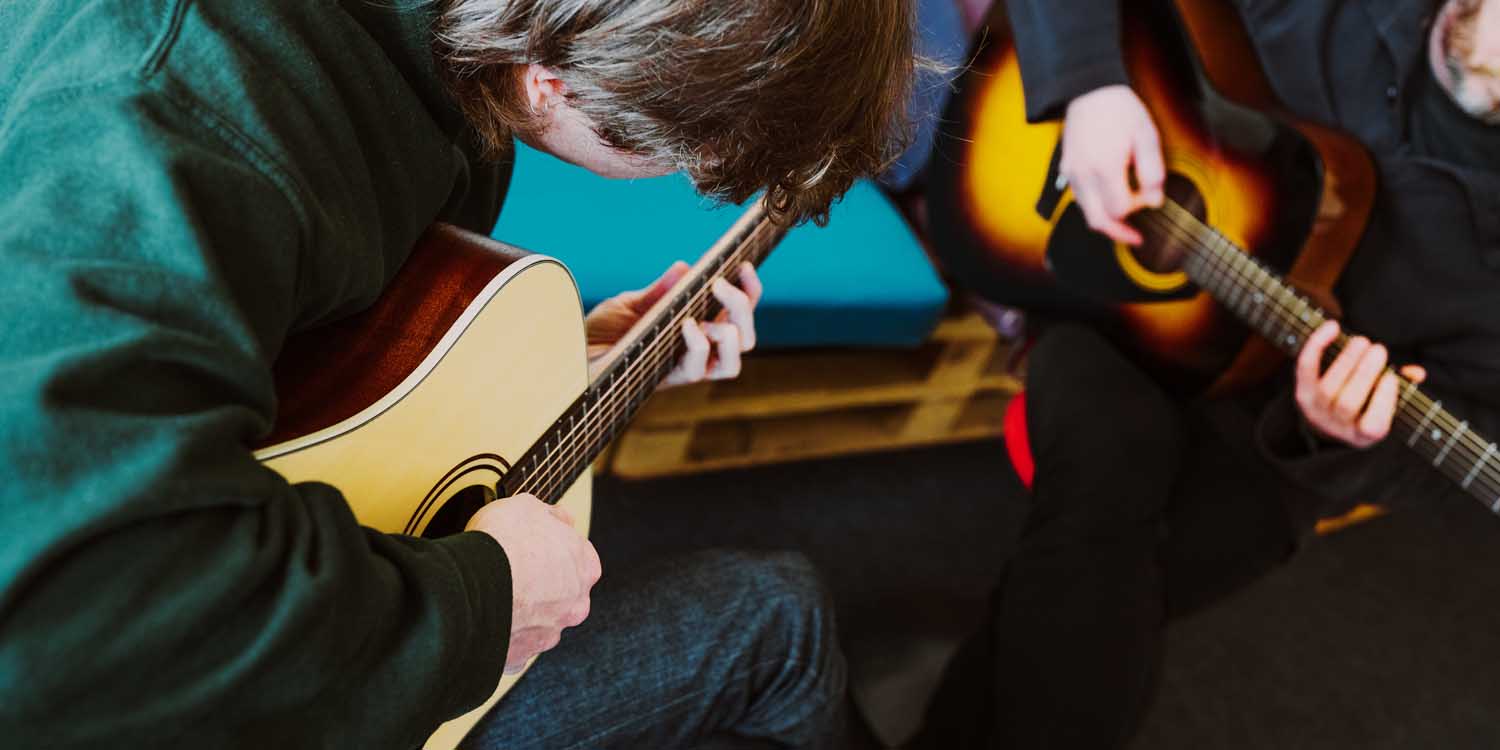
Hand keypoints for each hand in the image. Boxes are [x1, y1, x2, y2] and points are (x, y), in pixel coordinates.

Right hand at [465, 494, 600, 673]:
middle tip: (514, 575)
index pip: (580, 558)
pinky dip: (501, 639)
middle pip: (562, 596)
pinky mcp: (521, 656)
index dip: (556, 550)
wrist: (474, 585)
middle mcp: (574, 605)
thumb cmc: (503, 544)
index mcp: (584, 568)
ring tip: (494, 599)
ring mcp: (549, 633)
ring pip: (538, 624)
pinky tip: (485, 624)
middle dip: (542, 587)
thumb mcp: (526, 507)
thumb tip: (559, 516)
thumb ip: (550, 514)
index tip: (538, 547)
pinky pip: (512, 648)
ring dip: (522, 614)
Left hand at [585, 261, 761, 386]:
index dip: (749, 293)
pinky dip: (699, 344)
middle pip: (745, 340)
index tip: (745, 265)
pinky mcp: (665, 381)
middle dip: (744, 308)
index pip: (737, 317)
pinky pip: (696, 369)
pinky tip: (685, 323)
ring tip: (707, 308)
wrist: (566, 358)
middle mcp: (695, 356)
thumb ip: (659, 291)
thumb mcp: (628, 304)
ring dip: (730, 330)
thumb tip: (685, 267)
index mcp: (695, 333)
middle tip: (721, 283)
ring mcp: (682, 371)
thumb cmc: (598, 335)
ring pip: (732, 362)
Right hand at [1061, 85, 1165, 245]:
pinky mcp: (1067, 171)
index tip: (1147, 195)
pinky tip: (1110, 200)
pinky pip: (1081, 199)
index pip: (1120, 209)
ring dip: (1106, 220)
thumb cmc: (1120, 110)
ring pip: (1087, 213)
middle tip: (1136, 237)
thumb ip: (1152, 172)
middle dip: (1118, 232)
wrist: (1090, 91)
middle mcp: (1084, 175)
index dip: (1137, 209)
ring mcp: (1072, 174)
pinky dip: (1096, 206)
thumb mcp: (1146, 136)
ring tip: (1125, 221)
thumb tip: (1154, 201)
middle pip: (1097, 221)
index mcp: (1104, 167)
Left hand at [1295, 321, 1427, 447]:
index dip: (1383, 401)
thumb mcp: (1388, 405)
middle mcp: (1337, 428)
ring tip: (1362, 341)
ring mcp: (1316, 412)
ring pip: (1327, 389)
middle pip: (1348, 403)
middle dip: (1365, 373)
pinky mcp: (1301, 393)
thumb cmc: (1368, 405)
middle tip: (1379, 349)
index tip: (1392, 377)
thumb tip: (1416, 373)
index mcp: (1364, 436)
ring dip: (1346, 360)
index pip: (1373, 426)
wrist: (1328, 417)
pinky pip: (1306, 368)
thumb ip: (1405, 389)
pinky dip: (1318, 345)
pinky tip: (1333, 327)